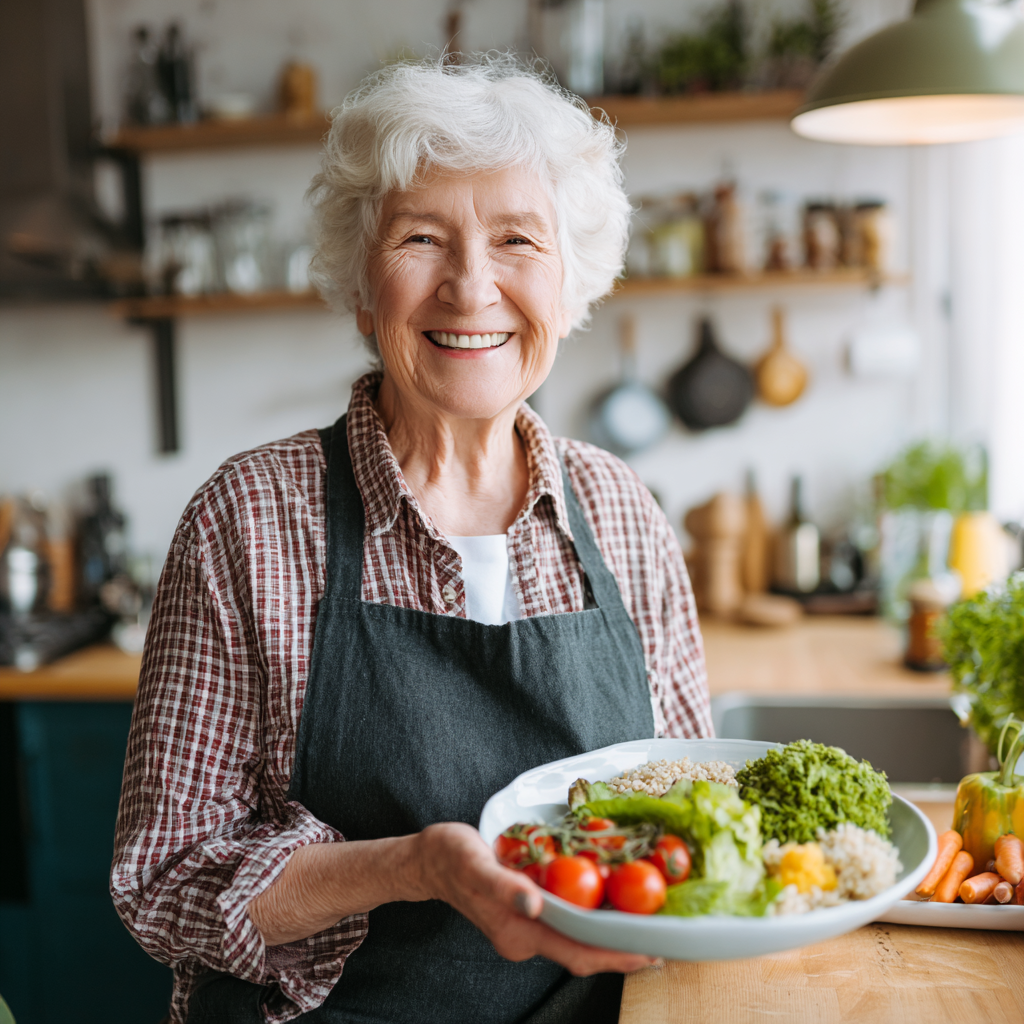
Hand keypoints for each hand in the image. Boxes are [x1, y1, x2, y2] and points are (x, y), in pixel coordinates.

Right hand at [415, 822, 655, 975]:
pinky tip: (611, 899)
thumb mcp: (473, 864)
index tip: (653, 952)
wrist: (427, 861)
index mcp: (518, 933)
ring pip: (578, 938)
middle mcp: (526, 938)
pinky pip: (567, 920)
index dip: (616, 956)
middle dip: (624, 948)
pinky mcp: (527, 914)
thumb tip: (534, 904)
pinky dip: (591, 914)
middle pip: (584, 951)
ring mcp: (527, 928)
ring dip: (611, 932)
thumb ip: (502, 886)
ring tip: (649, 920)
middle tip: (666, 937)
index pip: (577, 953)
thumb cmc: (449, 857)